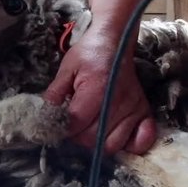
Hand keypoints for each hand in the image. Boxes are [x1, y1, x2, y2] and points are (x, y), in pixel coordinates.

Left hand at [43, 26, 156, 154]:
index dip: (64, 128)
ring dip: (98, 142)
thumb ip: (55, 95)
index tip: (60, 122)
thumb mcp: (66, 69)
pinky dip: (130, 145)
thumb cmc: (89, 54)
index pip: (76, 124)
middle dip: (78, 137)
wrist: (115, 41)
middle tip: (74, 124)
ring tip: (91, 129)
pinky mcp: (144, 110)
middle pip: (93, 139)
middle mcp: (118, 102)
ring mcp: (134, 108)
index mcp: (96, 89)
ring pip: (113, 145)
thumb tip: (43, 117)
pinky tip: (116, 134)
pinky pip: (142, 141)